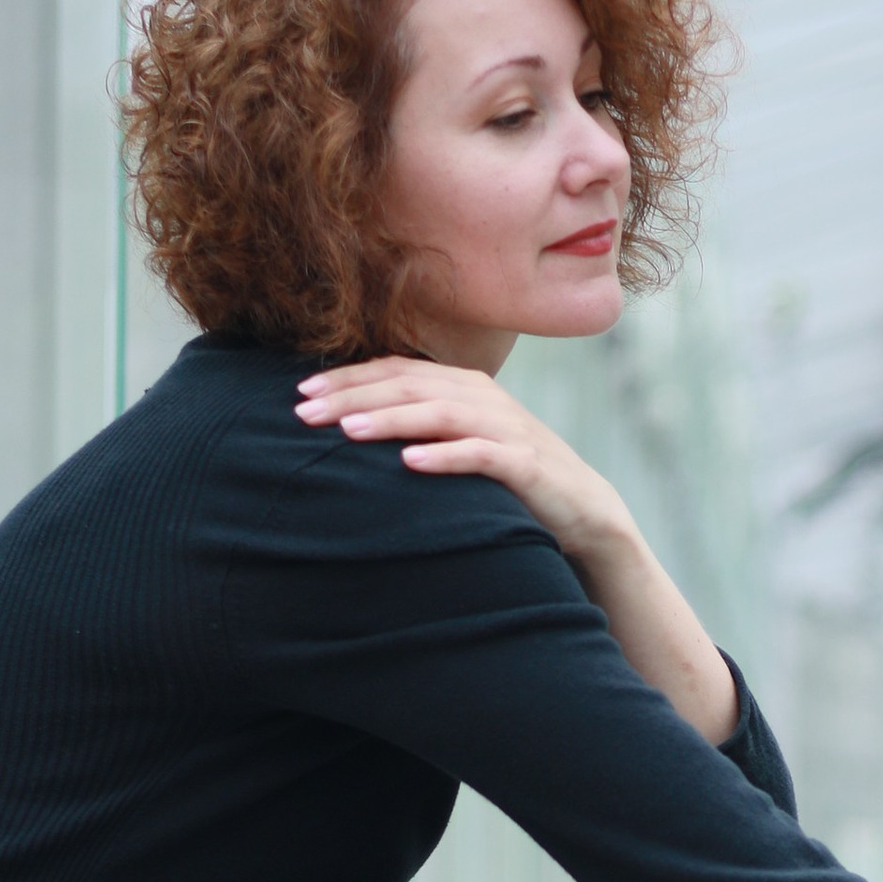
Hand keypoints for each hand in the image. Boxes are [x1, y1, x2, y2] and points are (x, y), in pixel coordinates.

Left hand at [298, 356, 636, 574]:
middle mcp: (483, 399)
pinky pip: (482, 455)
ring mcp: (507, 429)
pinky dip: (445, 456)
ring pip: (440, 413)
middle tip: (304, 412)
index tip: (300, 394)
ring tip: (346, 431)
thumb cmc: (509, 479)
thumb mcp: (462, 442)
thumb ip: (422, 425)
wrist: (582, 510)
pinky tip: (410, 462)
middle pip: (409, 386)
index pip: (396, 371)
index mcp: (463, 387)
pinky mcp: (526, 465)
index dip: (348, 379)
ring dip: (390, 420)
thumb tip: (353, 425)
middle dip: (353, 396)